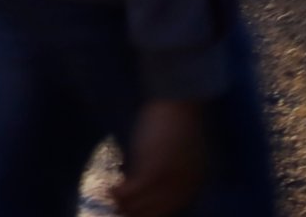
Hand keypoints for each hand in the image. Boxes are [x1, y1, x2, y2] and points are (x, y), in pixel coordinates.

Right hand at [111, 98, 206, 216]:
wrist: (179, 100)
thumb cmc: (177, 121)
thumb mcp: (178, 152)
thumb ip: (169, 171)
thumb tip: (148, 184)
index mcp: (194, 184)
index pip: (170, 209)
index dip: (150, 212)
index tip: (134, 210)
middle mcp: (184, 187)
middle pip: (158, 212)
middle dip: (137, 212)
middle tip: (120, 209)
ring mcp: (170, 180)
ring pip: (144, 205)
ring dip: (126, 205)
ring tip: (112, 197)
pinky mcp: (155, 170)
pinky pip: (134, 191)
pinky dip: (121, 193)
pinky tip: (111, 190)